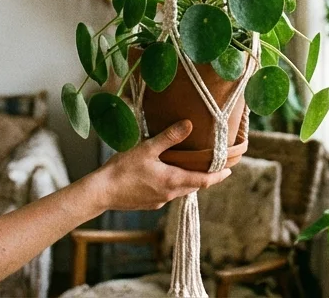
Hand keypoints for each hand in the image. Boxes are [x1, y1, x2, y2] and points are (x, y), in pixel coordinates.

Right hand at [88, 120, 230, 210]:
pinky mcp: (148, 203)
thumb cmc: (122, 170)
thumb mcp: (147, 148)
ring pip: (180, 190)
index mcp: (173, 181)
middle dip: (204, 177)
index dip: (218, 176)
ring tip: (191, 167)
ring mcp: (158, 201)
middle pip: (194, 186)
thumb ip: (169, 137)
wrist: (99, 193)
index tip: (229, 171)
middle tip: (212, 165)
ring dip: (187, 180)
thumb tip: (189, 124)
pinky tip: (166, 174)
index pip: (204, 181)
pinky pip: (167, 193)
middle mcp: (169, 194)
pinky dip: (173, 184)